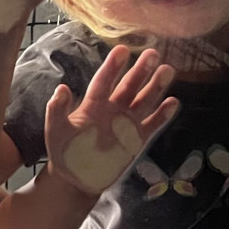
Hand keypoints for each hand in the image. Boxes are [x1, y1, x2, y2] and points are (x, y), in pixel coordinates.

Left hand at [44, 44, 178, 196]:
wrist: (76, 178)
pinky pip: (152, 124)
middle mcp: (112, 110)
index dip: (112, 66)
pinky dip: (162, 114)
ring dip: (156, 87)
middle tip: (153, 53)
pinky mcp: (136, 139)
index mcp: (92, 104)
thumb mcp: (56, 130)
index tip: (122, 50)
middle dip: (140, 70)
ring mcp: (126, 124)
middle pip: (129, 86)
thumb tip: (62, 88)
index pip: (104, 81)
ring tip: (168, 70)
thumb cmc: (64, 150)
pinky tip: (173, 102)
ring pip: (143, 101)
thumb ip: (57, 110)